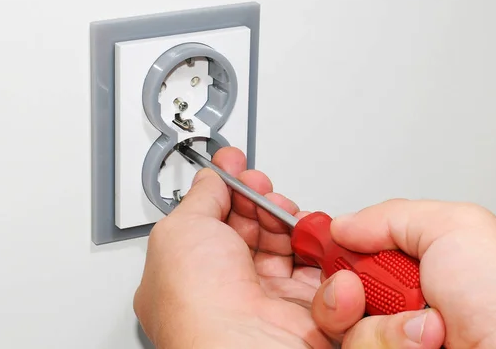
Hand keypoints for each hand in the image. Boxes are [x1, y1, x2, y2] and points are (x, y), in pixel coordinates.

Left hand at [134, 147, 353, 347]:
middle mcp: (225, 286)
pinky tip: (306, 228)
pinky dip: (314, 239)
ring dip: (287, 216)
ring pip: (283, 240)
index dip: (224, 188)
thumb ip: (199, 198)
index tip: (234, 164)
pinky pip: (313, 261)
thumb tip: (211, 179)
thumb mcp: (180, 231)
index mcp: (188, 271)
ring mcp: (263, 294)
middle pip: (249, 226)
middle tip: (260, 186)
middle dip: (258, 198)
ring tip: (284, 210)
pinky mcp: (300, 303)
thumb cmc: (199, 304)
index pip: (210, 220)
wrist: (245, 344)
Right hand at [321, 200, 495, 347]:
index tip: (309, 246)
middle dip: (344, 291)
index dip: (330, 252)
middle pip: (338, 292)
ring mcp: (399, 338)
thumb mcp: (456, 227)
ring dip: (383, 326)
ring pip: (346, 329)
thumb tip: (343, 224)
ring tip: (429, 327)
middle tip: (364, 291)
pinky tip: (429, 343)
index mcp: (416, 260)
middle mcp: (404, 300)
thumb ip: (392, 216)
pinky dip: (391, 346)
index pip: (353, 252)